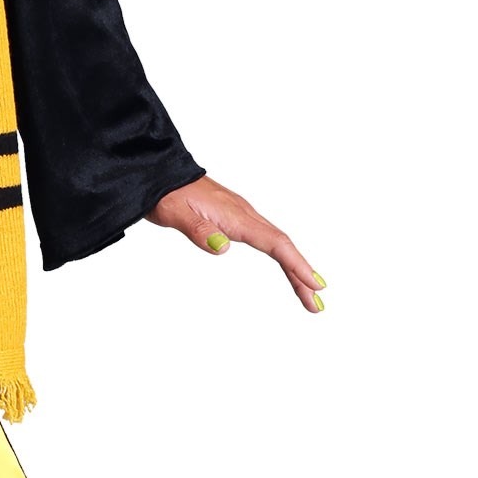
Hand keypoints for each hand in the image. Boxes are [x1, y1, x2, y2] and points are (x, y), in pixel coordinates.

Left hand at [146, 176, 325, 313]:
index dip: (296, 264)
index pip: (275, 242)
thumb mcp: (176, 214)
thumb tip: (224, 247)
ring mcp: (242, 215)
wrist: (160, 173)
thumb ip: (199, 231)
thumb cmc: (166, 194)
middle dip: (302, 274)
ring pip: (277, 242)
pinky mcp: (236, 218)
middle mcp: (244, 214)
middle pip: (283, 245)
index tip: (314, 285)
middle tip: (317, 304)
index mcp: (235, 216)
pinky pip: (266, 238)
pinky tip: (286, 267)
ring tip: (308, 292)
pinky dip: (281, 256)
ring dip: (294, 268)